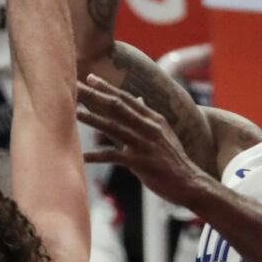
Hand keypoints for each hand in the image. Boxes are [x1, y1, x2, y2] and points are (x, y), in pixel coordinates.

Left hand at [77, 74, 204, 202]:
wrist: (189, 183)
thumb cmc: (173, 159)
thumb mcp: (164, 132)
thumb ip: (147, 116)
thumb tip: (138, 97)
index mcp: (154, 118)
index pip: (126, 98)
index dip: (107, 88)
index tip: (90, 78)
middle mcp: (149, 127)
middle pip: (116, 106)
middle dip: (94, 95)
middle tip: (74, 86)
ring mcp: (144, 143)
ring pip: (112, 126)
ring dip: (90, 119)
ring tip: (72, 112)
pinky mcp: (140, 162)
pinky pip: (112, 156)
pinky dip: (96, 156)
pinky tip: (81, 156)